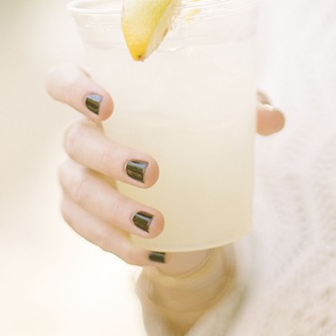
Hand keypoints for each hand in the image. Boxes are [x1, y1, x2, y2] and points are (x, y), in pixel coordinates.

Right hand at [46, 63, 284, 267]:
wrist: (186, 181)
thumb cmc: (195, 125)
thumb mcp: (221, 113)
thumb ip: (244, 108)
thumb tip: (273, 118)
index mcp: (105, 93)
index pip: (62, 80)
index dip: (74, 89)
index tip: (108, 105)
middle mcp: (83, 131)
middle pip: (74, 140)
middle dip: (108, 157)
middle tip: (152, 171)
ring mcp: (77, 173)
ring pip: (76, 190)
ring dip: (111, 210)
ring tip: (156, 225)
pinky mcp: (83, 212)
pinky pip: (84, 230)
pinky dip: (115, 243)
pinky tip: (149, 254)